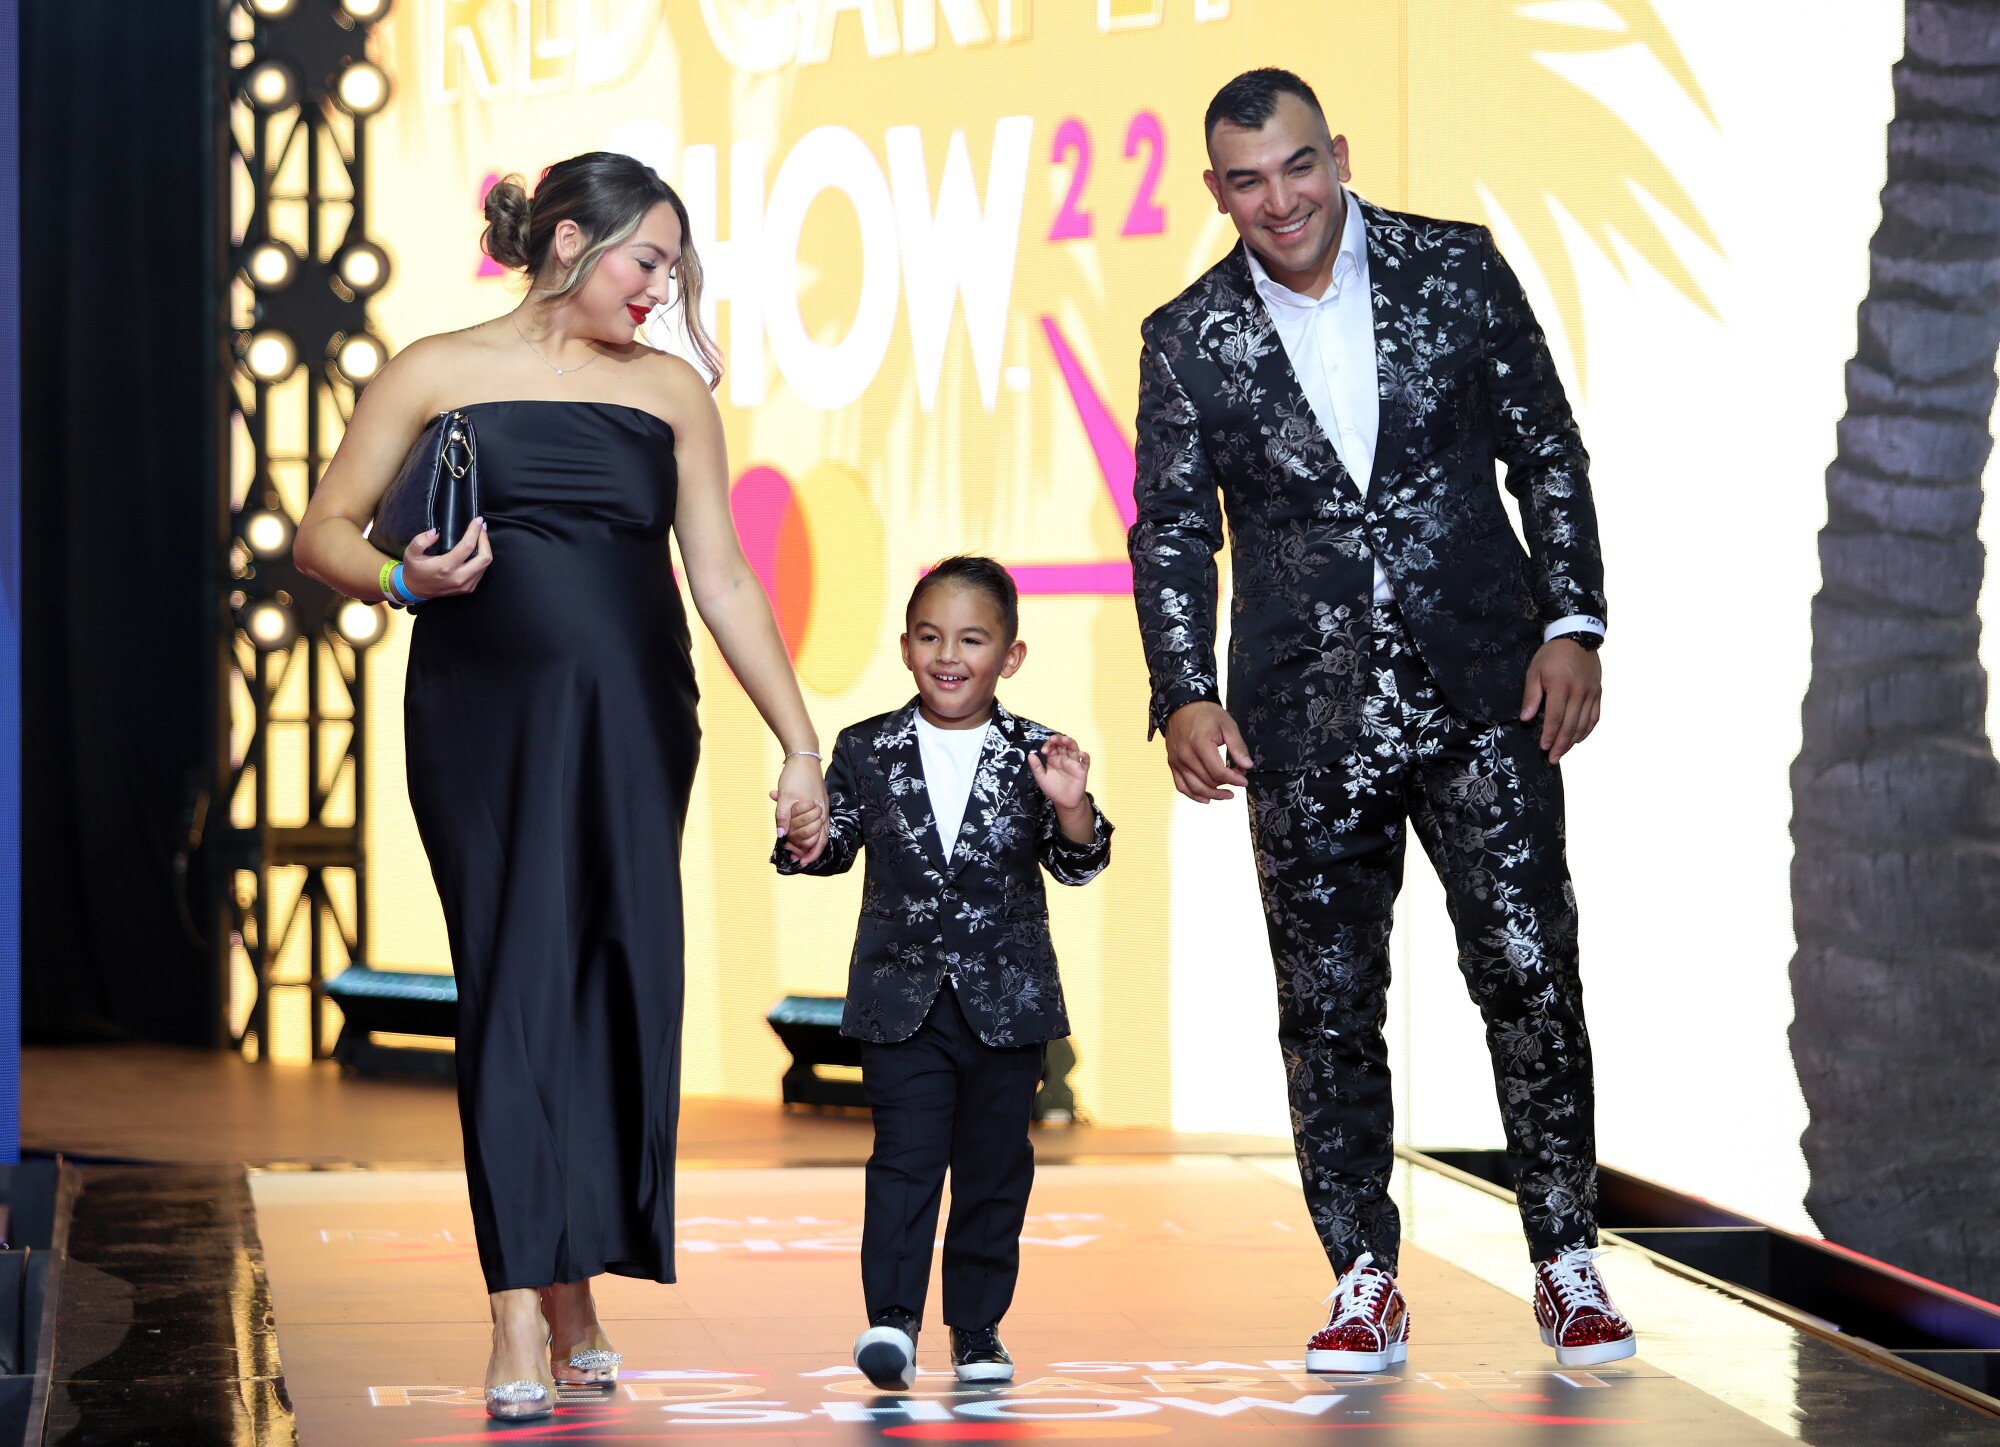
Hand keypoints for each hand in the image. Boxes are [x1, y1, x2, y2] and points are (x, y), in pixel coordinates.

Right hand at [400, 519, 491, 598]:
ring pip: (486, 565)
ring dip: (486, 549)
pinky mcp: (468, 588)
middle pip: (484, 558)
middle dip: (485, 540)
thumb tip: (436, 532)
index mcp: (445, 567)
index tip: (478, 520)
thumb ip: (421, 540)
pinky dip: (482, 559)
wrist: (416, 590)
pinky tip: (477, 550)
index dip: (475, 531)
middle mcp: (458, 578)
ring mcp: (465, 585)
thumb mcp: (411, 552)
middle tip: (482, 527)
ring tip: (480, 536)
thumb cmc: (415, 569)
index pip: (467, 546)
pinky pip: (482, 572)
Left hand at [769, 753, 828, 863]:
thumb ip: (783, 817)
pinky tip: (785, 816)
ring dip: (801, 835)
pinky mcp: (816, 800)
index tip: (799, 861)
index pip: (819, 841)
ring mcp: (820, 806)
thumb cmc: (795, 776)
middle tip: (791, 852)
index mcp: (818, 814)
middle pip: (818, 837)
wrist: (803, 756)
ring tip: (788, 839)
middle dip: (805, 848)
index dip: (810, 854)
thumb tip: (782, 835)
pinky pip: (810, 817)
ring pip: (814, 828)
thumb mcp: (785, 797)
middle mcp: (822, 812)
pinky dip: (798, 821)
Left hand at [1026, 734, 1089, 810]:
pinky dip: (1085, 756)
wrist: (1064, 802)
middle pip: (1063, 744)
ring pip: (1074, 749)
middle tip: (1053, 739)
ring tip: (1065, 740)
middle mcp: (1064, 758)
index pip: (1052, 746)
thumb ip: (1036, 767)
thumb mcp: (1041, 778)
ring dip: (1070, 743)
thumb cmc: (1053, 789)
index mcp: (1054, 758)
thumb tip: (1030, 754)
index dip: (1048, 745)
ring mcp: (1074, 763)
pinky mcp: (1082, 770)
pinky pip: (1086, 761)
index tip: (1044, 751)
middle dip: (1059, 739)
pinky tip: (1081, 754)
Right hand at [1162, 700, 1251, 801]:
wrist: (1182, 706)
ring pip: (1195, 788)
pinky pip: (1181, 786)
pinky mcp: (1172, 764)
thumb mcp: (1227, 725)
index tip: (1244, 780)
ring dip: (1213, 795)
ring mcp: (1177, 761)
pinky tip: (1206, 798)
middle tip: (1238, 778)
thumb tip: (1247, 766)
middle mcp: (1185, 755)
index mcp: (1200, 744)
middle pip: (1208, 782)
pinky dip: (1193, 795)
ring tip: (1226, 794)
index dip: (1234, 780)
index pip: (1218, 772)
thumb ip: (1238, 747)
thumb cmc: (1205, 714)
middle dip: (1226, 784)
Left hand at [1519, 638, 1602, 763]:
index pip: (1556, 718)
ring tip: (1563, 752)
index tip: (1543, 748)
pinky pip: (1595, 717)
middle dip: (1561, 745)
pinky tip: (1578, 739)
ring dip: (1573, 741)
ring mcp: (1591, 693)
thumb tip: (1527, 718)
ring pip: (1584, 724)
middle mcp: (1580, 692)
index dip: (1550, 736)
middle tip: (1552, 758)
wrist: (1577, 637)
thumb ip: (1531, 696)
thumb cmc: (1552, 655)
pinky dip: (1587, 731)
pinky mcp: (1598, 693)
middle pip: (1571, 725)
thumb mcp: (1535, 671)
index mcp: (1562, 687)